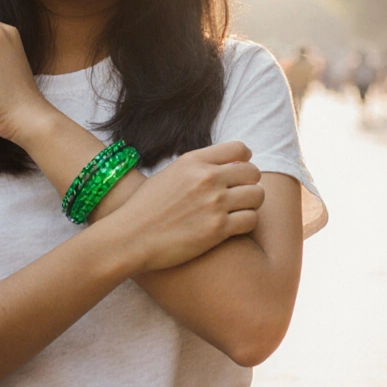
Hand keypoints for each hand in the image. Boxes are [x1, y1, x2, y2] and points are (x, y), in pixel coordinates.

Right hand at [111, 141, 264, 271]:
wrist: (130, 237)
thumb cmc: (146, 208)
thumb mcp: (170, 174)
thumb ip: (198, 167)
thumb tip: (226, 166)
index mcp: (194, 161)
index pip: (239, 149)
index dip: (245, 160)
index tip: (239, 172)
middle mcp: (206, 178)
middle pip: (252, 172)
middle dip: (250, 183)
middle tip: (240, 195)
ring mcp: (214, 204)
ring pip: (257, 196)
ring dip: (251, 204)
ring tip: (239, 211)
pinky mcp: (217, 230)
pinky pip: (251, 220)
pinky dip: (246, 223)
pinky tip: (235, 226)